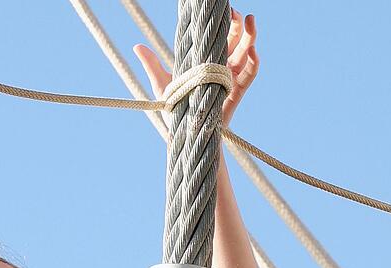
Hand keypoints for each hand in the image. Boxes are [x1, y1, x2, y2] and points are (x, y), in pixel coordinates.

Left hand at [133, 8, 259, 127]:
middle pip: (234, 42)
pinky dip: (254, 62)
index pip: (217, 38)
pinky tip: (252, 50)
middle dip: (237, 26)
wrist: (184, 133)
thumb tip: (136, 46)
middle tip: (236, 13)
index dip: (223, 23)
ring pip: (245, 53)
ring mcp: (229, 78)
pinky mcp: (236, 92)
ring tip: (251, 20)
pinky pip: (250, 75)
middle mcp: (219, 67)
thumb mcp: (162, 84)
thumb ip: (152, 65)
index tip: (222, 10)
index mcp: (205, 62)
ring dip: (250, 36)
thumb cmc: (175, 109)